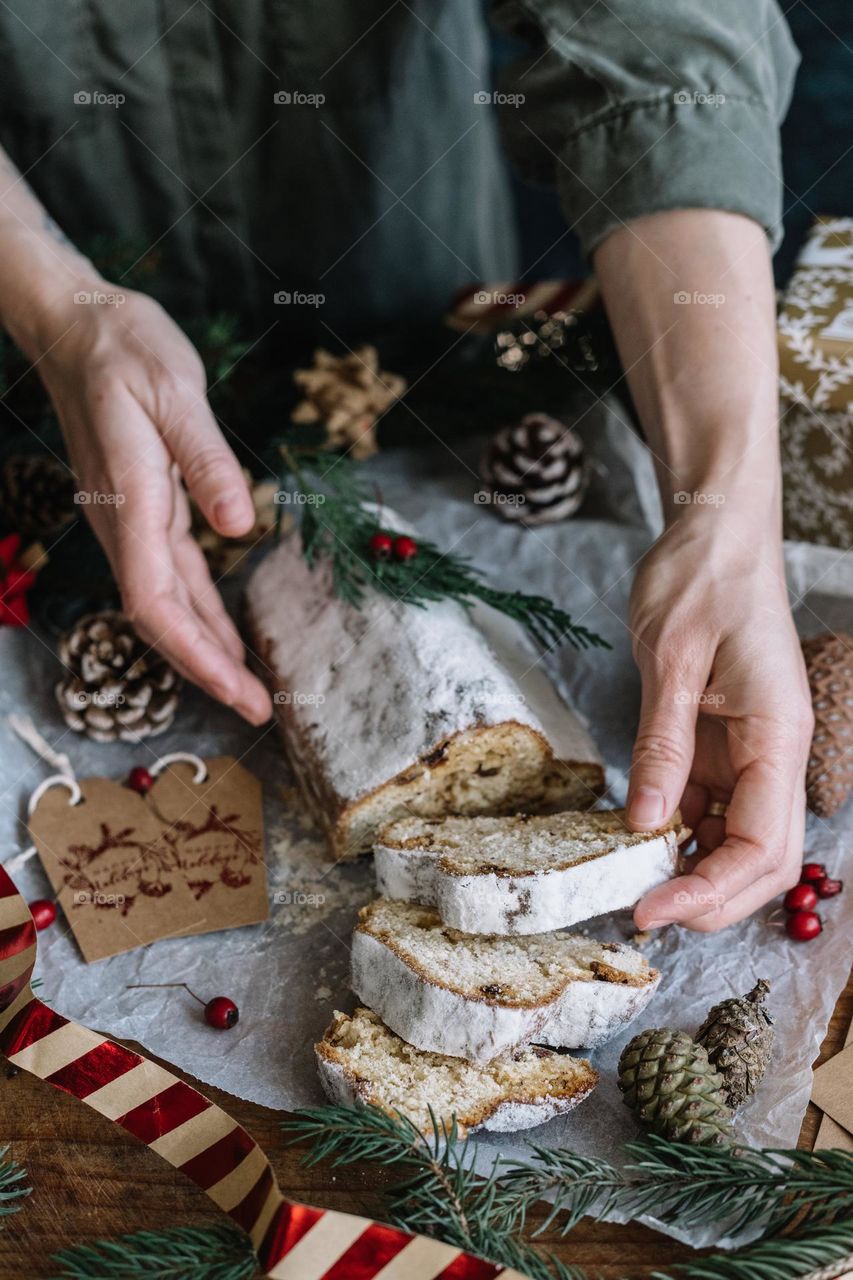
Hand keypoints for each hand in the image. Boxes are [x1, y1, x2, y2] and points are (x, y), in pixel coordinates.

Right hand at [33, 279, 271, 724]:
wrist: (77, 325)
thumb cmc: (125, 348)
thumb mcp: (177, 392)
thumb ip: (208, 461)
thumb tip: (241, 524)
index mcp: (132, 500)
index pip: (157, 603)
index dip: (197, 657)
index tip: (238, 693)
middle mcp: (125, 523)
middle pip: (163, 619)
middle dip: (209, 670)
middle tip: (258, 711)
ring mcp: (130, 520)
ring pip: (167, 604)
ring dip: (206, 648)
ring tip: (247, 687)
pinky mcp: (143, 508)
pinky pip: (172, 575)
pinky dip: (200, 611)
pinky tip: (224, 633)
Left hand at [626, 508, 813, 930]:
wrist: (713, 534)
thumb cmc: (702, 579)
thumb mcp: (672, 659)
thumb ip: (663, 745)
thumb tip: (645, 825)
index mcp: (778, 736)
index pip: (763, 844)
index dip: (712, 892)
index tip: (653, 909)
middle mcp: (773, 753)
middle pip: (762, 858)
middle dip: (710, 897)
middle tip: (644, 910)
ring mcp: (748, 752)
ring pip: (734, 838)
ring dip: (691, 869)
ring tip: (631, 880)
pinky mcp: (719, 743)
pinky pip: (705, 805)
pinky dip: (675, 832)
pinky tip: (636, 839)